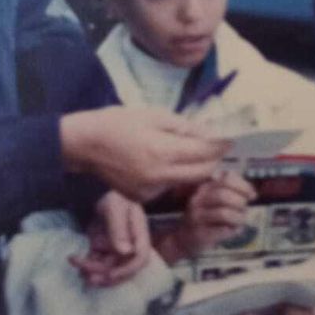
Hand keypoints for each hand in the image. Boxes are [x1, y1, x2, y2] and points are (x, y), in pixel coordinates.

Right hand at [59, 107, 230, 201]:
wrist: (85, 145)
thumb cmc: (118, 123)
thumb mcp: (155, 115)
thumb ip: (185, 127)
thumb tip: (210, 134)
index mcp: (162, 152)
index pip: (204, 153)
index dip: (220, 145)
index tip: (229, 140)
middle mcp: (159, 176)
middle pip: (201, 173)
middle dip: (212, 160)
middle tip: (214, 147)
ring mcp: (150, 191)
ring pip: (185, 181)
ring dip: (192, 168)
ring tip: (182, 152)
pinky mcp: (142, 198)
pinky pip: (167, 186)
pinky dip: (171, 176)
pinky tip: (159, 163)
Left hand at [69, 191, 150, 287]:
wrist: (102, 191)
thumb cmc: (115, 196)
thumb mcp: (116, 209)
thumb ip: (119, 229)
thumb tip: (125, 252)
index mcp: (139, 236)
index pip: (140, 258)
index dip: (128, 270)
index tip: (110, 274)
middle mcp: (130, 245)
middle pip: (122, 269)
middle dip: (105, 276)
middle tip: (88, 277)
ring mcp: (116, 249)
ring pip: (107, 268)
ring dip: (92, 271)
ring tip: (76, 262)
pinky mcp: (103, 249)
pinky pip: (96, 262)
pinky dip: (86, 264)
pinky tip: (74, 259)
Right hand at [155, 170, 255, 263]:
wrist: (184, 240)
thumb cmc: (207, 218)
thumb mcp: (215, 200)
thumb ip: (232, 192)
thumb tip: (252, 193)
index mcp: (204, 187)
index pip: (226, 178)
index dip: (243, 186)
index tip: (252, 195)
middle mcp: (198, 200)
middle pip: (224, 195)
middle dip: (240, 202)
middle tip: (244, 210)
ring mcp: (197, 217)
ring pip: (224, 213)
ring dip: (238, 218)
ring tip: (239, 222)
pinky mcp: (200, 234)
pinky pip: (223, 230)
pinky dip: (233, 231)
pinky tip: (231, 231)